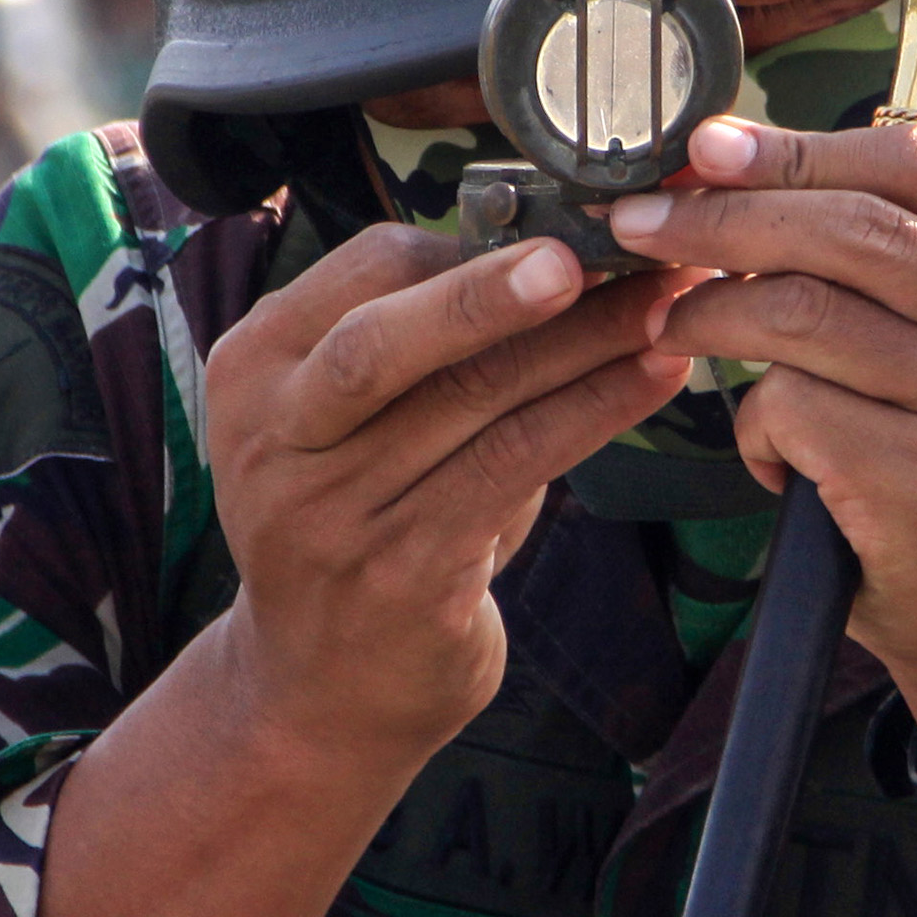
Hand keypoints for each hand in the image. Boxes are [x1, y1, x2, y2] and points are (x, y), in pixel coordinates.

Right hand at [204, 226, 688, 775]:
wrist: (321, 692)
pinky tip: (654, 379)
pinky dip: (593, 412)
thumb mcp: (348, 425)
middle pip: (386, 340)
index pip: (363, 272)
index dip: (470, 246)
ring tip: (663, 305)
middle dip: (493, 290)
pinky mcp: (403, 576)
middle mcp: (276, 440)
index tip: (568, 224)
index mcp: (254, 370)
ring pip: (473, 404)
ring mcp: (334, 515)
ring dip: (583, 346)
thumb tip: (557, 243)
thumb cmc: (359, 523)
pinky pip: (514, 470)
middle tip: (594, 251)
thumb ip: (417, 344)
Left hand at [611, 117, 916, 745]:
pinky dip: (755, 426)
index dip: (797, 148)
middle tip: (644, 224)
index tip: (708, 148)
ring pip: (806, 314)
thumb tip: (739, 158)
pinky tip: (775, 455)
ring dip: (715, 315)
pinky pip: (792, 409)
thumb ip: (908, 242)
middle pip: (853, 230)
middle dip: (727, 218)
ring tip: (683, 329)